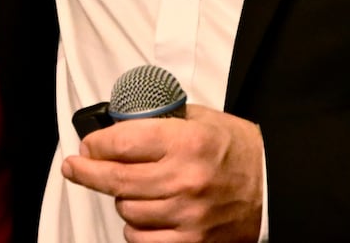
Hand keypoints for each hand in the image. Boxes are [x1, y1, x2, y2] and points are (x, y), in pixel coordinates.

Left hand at [62, 104, 264, 242]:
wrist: (274, 185)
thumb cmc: (236, 149)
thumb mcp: (201, 119)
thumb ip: (162, 121)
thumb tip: (120, 126)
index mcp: (186, 142)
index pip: (122, 144)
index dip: (95, 146)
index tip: (86, 146)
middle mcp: (184, 179)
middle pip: (116, 180)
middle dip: (87, 172)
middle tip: (75, 167)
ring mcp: (188, 214)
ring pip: (127, 211)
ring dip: (120, 199)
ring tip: (129, 189)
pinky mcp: (193, 241)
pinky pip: (143, 240)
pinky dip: (135, 229)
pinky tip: (140, 216)